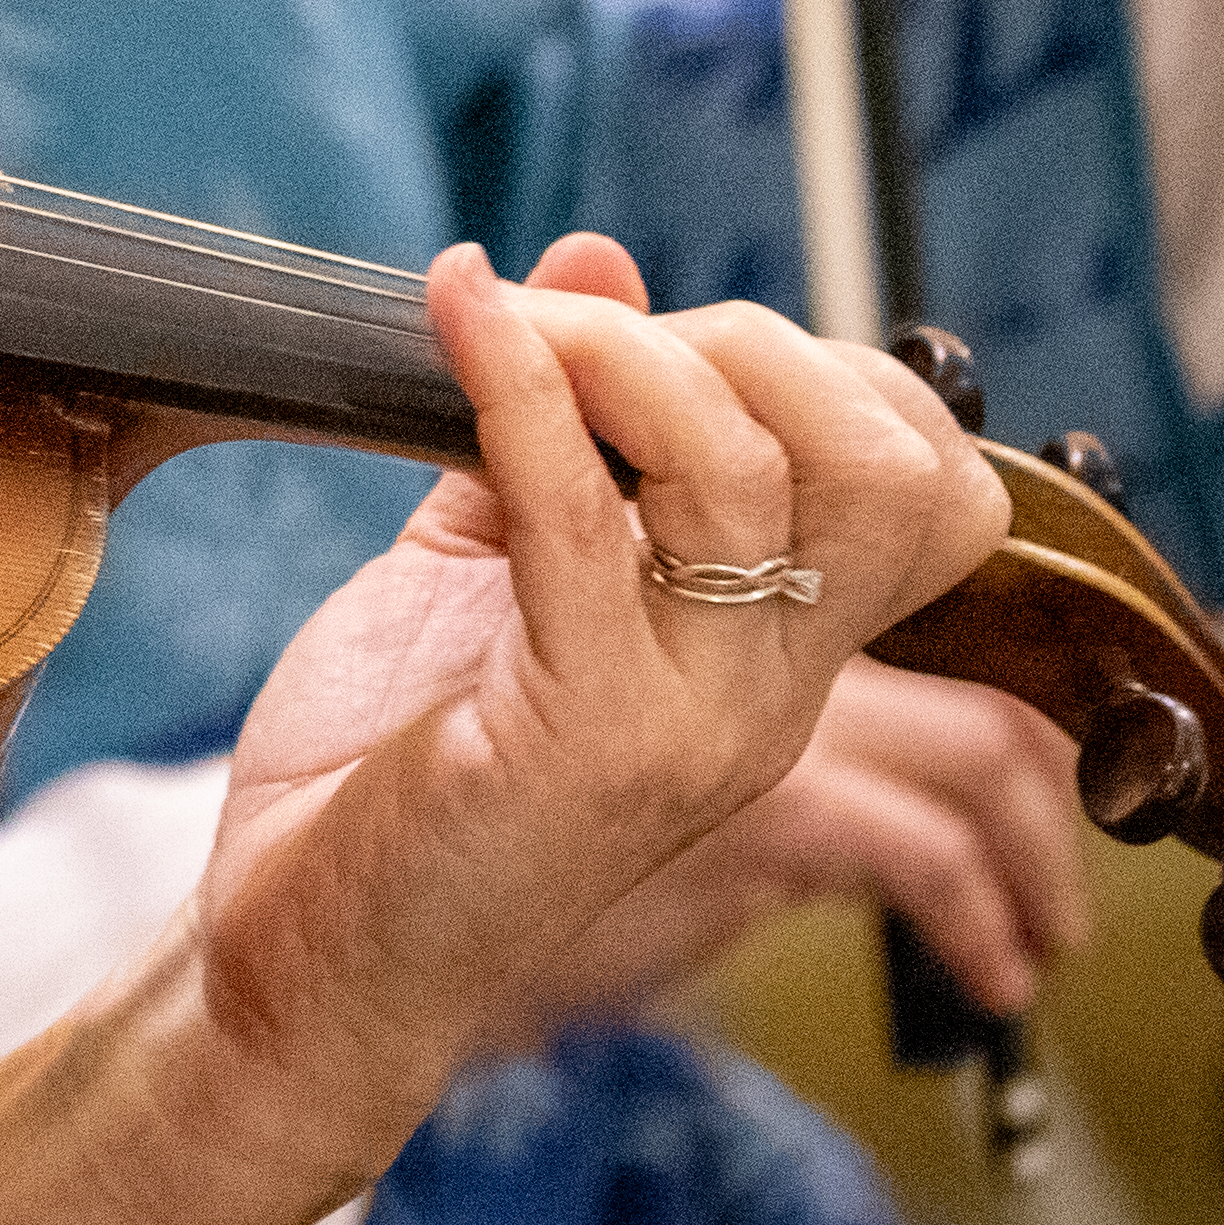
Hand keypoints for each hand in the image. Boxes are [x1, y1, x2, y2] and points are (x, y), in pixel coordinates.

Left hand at [179, 236, 1007, 1182]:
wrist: (298, 967)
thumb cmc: (382, 776)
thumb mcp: (481, 566)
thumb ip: (545, 425)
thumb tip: (591, 257)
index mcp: (770, 655)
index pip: (925, 481)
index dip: (819, 369)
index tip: (654, 347)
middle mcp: (766, 693)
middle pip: (881, 459)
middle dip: (741, 342)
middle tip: (585, 339)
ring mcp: (692, 720)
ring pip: (748, 473)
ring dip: (618, 354)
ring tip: (499, 330)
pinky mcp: (582, 738)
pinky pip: (580, 517)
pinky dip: (512, 386)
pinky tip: (452, 321)